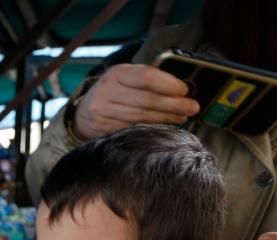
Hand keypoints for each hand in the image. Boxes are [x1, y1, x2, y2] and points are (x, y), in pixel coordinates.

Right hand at [73, 64, 200, 140]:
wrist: (83, 112)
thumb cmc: (113, 91)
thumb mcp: (125, 77)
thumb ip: (147, 78)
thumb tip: (182, 87)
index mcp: (116, 73)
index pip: (147, 77)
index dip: (169, 84)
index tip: (186, 90)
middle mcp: (106, 91)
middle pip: (146, 100)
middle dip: (173, 105)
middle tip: (193, 107)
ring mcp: (103, 112)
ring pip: (141, 117)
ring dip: (166, 118)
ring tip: (182, 117)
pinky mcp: (103, 129)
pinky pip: (132, 129)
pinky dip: (151, 128)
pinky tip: (163, 126)